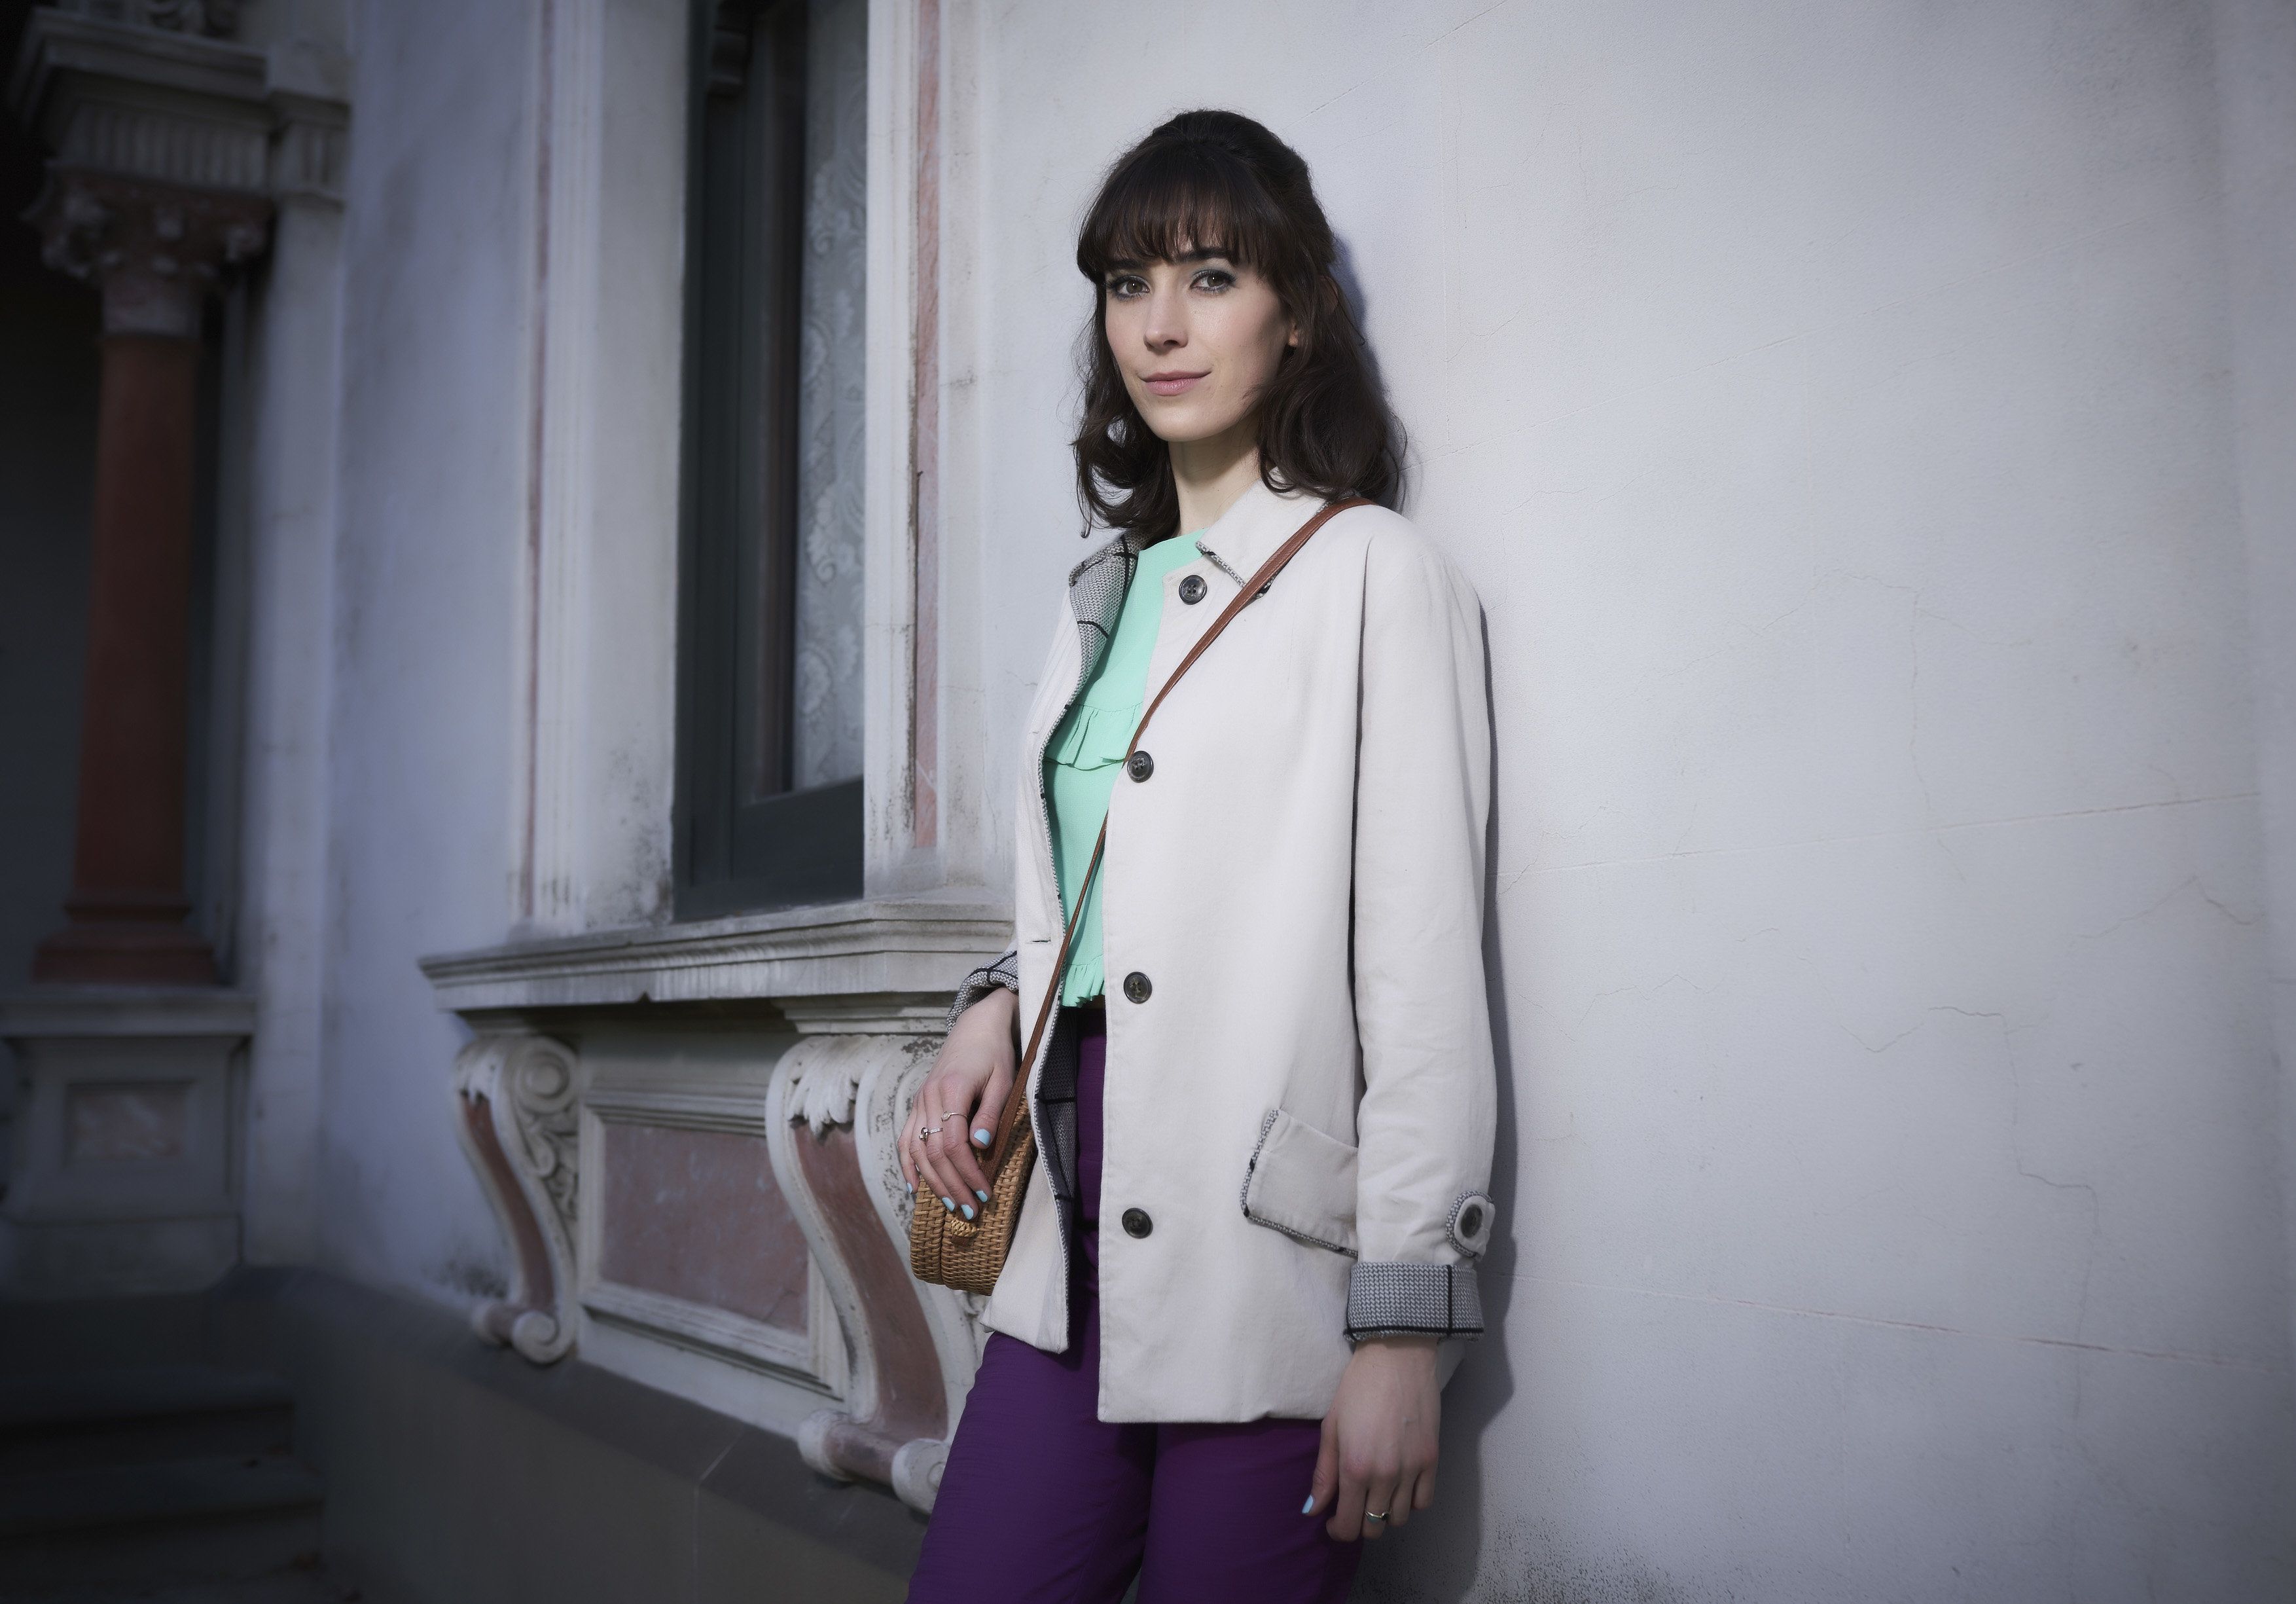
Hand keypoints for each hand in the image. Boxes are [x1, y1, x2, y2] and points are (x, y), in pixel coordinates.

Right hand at [900, 987, 1019, 1220]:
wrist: (975, 1028)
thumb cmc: (995, 1055)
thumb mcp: (1003, 1079)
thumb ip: (991, 1112)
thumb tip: (980, 1144)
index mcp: (953, 1089)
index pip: (954, 1142)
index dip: (967, 1171)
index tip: (985, 1193)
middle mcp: (929, 1097)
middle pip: (933, 1152)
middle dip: (952, 1185)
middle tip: (970, 1211)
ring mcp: (919, 1101)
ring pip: (916, 1149)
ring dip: (932, 1181)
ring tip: (949, 1205)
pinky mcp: (916, 1104)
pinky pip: (905, 1139)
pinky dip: (907, 1165)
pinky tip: (914, 1188)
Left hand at [1307, 1335, 1439, 1541]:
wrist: (1396, 1357)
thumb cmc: (1357, 1388)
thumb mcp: (1331, 1428)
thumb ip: (1323, 1474)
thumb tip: (1313, 1511)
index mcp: (1355, 1467)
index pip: (1349, 1526)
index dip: (1338, 1531)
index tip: (1333, 1522)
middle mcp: (1385, 1475)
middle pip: (1374, 1528)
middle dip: (1360, 1524)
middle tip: (1353, 1507)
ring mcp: (1412, 1469)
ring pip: (1399, 1519)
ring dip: (1384, 1514)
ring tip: (1375, 1495)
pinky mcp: (1432, 1460)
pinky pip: (1423, 1501)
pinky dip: (1410, 1502)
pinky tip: (1399, 1487)